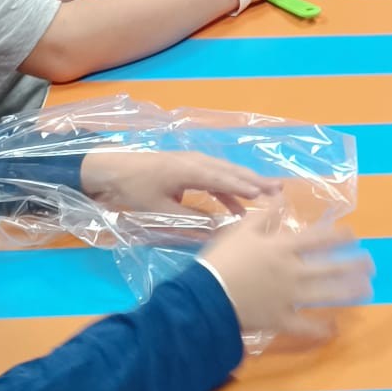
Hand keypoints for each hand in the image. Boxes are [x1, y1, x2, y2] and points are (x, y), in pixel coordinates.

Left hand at [80, 147, 280, 216]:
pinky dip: (230, 187)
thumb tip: (219, 229)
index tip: (265, 196)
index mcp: (190, 170)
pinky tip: (238, 203)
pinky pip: (216, 176)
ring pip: (226, 172)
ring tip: (269, 193)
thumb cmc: (135, 190)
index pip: (223, 179)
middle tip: (279, 189)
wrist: (112, 171)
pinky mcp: (189, 167)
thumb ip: (191, 220)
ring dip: (246, 183)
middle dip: (255, 180)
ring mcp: (194, 161)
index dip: (244, 188)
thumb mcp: (161, 210)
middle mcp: (197, 161)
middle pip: (231, 171)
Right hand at [199, 207, 374, 341]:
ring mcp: (289, 297)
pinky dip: (319, 330)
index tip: (354, 235)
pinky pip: (304, 326)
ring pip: (325, 294)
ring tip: (366, 290)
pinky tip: (333, 330)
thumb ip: (264, 215)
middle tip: (370, 264)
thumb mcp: (241, 230)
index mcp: (283, 248)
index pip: (318, 238)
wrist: (205, 296)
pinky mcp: (281, 319)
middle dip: (353, 265)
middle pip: (330, 267)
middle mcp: (292, 271)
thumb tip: (281, 198)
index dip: (339, 236)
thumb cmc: (222, 260)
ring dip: (348, 292)